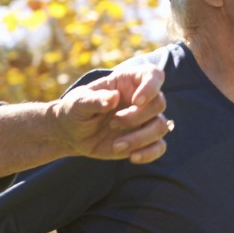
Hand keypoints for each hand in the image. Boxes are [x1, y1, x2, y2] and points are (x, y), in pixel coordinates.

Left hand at [52, 63, 171, 164]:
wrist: (72, 134)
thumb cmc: (75, 110)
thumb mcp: (78, 102)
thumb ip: (94, 99)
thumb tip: (112, 98)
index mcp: (127, 81)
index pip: (153, 75)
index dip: (151, 86)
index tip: (137, 101)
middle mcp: (140, 99)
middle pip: (159, 103)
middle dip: (137, 117)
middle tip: (113, 123)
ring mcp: (144, 120)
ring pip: (161, 126)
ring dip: (140, 138)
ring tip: (116, 145)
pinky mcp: (144, 140)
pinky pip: (159, 147)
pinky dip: (149, 153)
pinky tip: (132, 157)